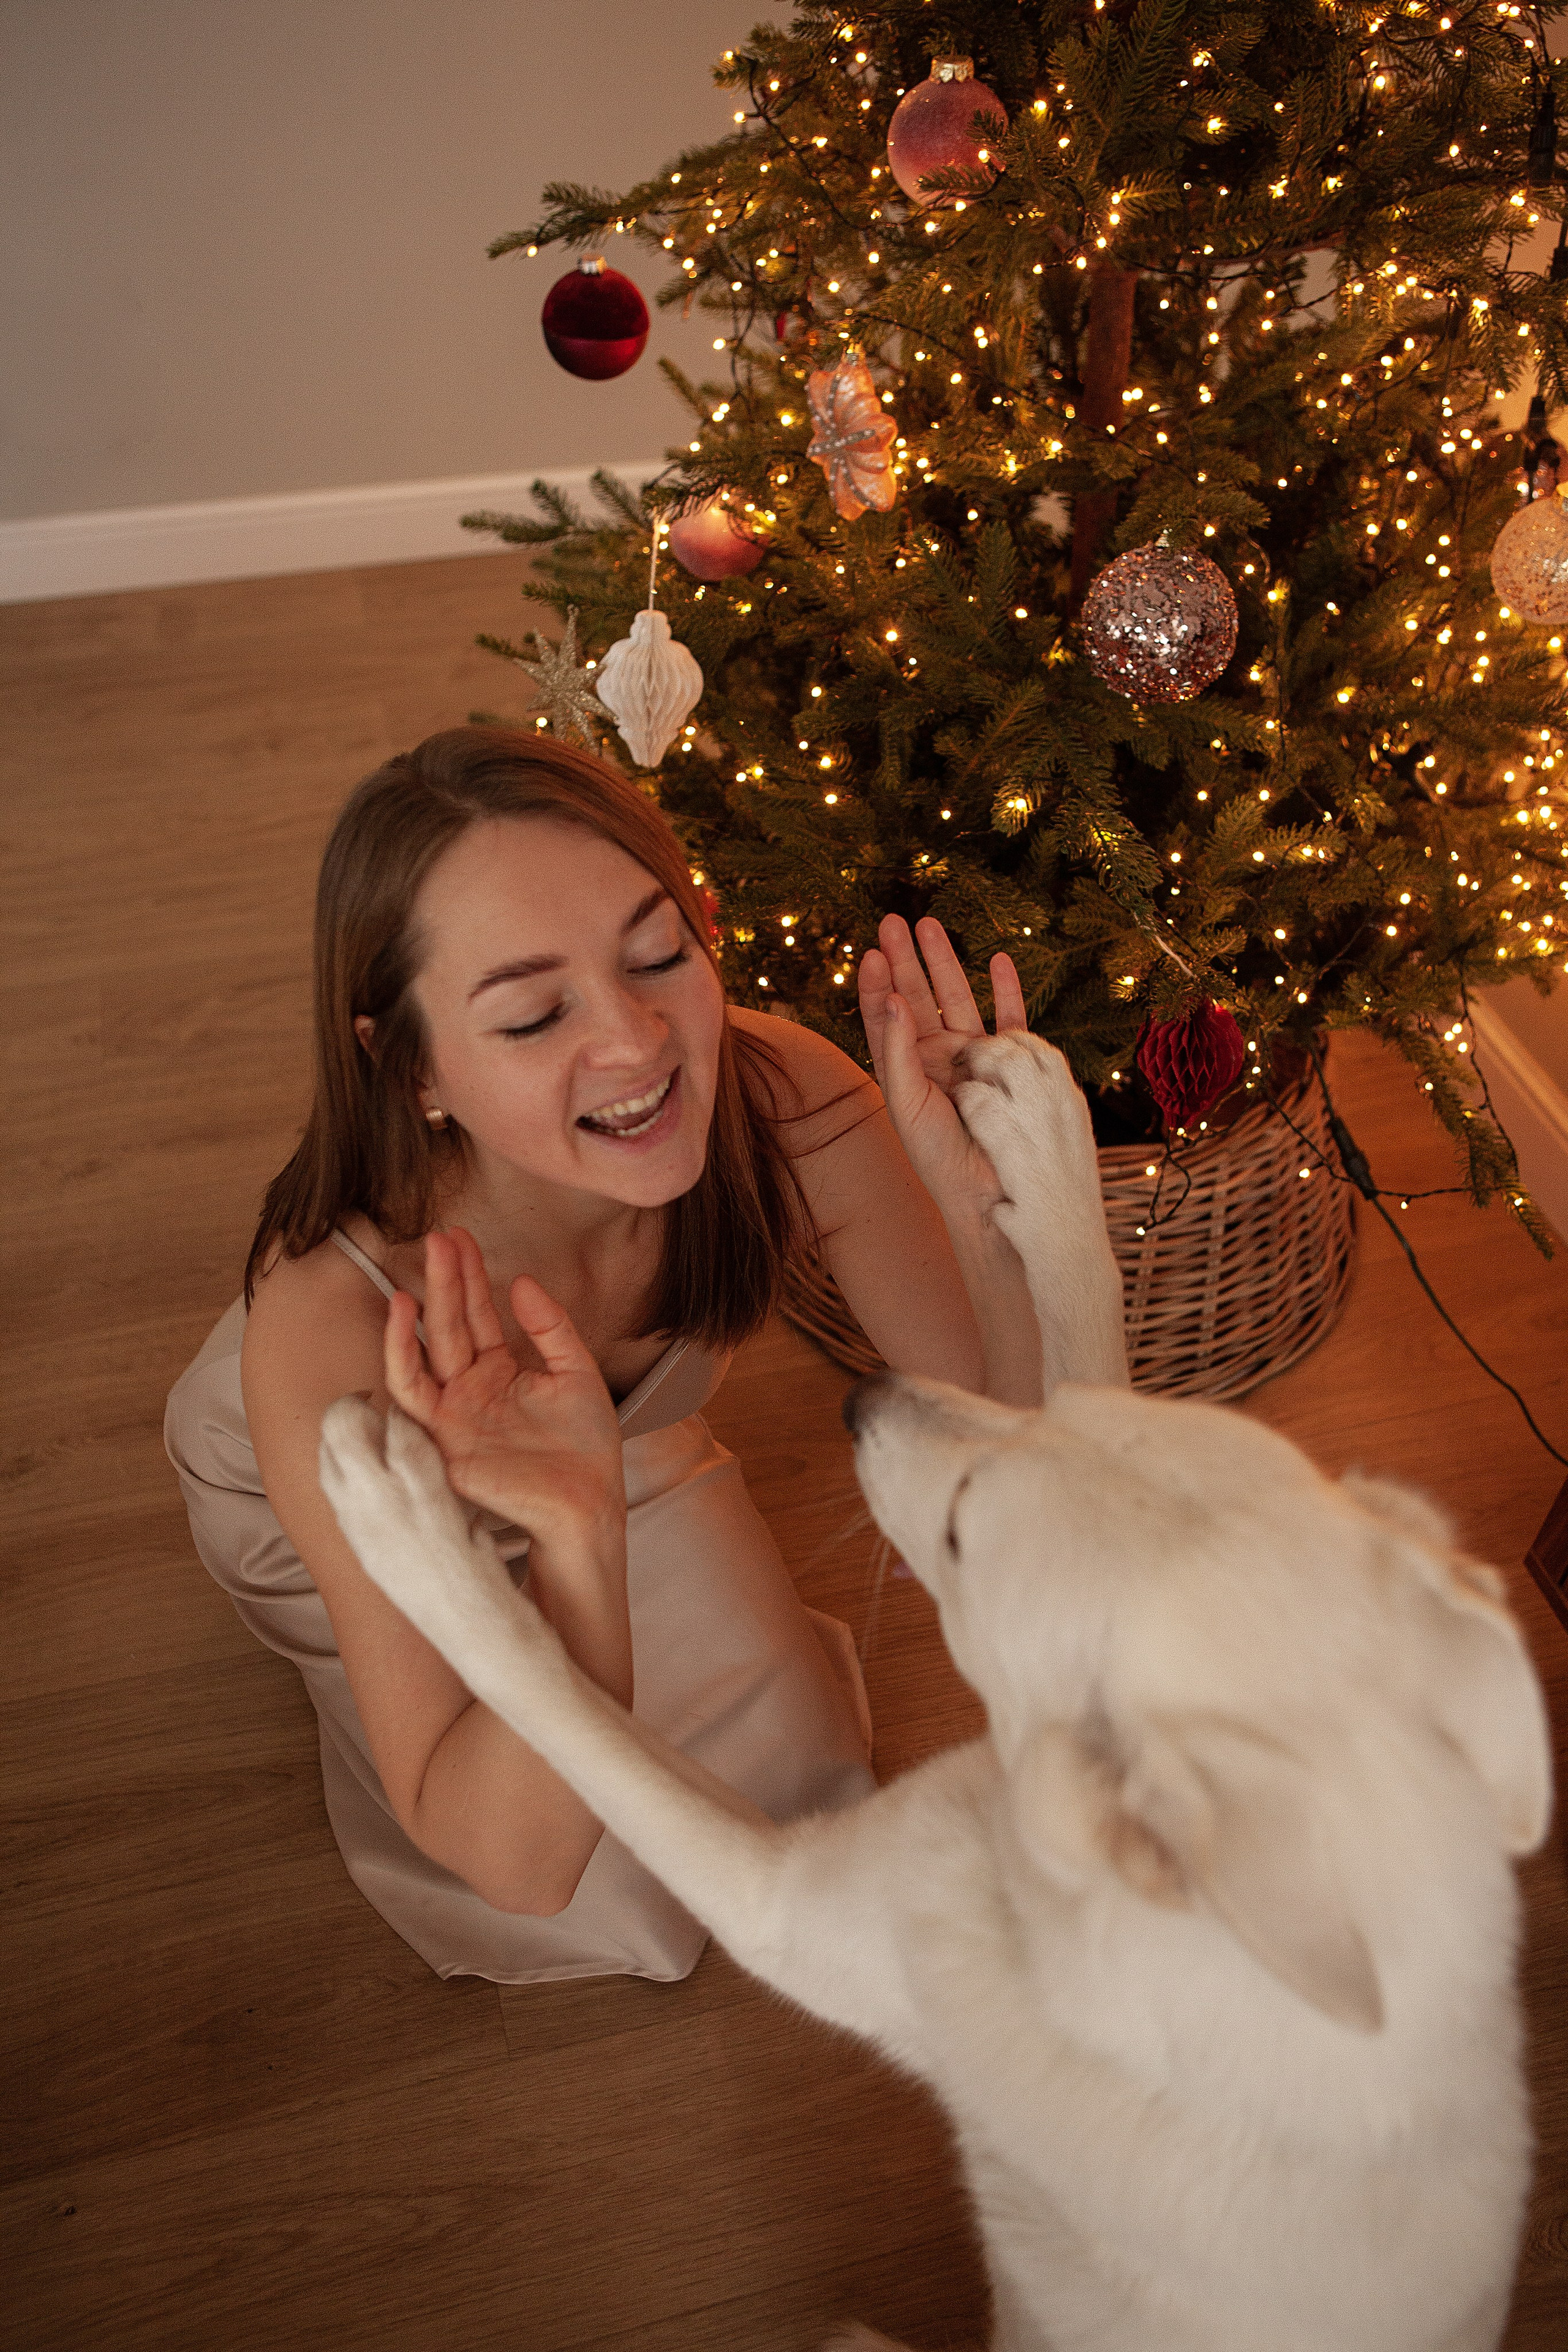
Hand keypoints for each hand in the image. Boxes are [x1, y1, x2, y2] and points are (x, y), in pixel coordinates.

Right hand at [382, 1227, 624, 1558]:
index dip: (470, 1275)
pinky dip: (401, 1354)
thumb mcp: (577, 1372)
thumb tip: (522, 1280)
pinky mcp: (442, 1439)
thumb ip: (551, 1327)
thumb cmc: (586, 1448)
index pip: (478, 1314)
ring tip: (422, 1266)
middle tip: (440, 1235)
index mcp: (499, 1372)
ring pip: (426, 1352)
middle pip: (450, 1325)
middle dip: (445, 1280)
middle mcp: (469, 1389)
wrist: (589, 1504)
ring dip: (421, 1309)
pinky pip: (412, 1393)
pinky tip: (404, 1315)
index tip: (461, 1235)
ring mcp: (452, 1414)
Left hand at [857, 914, 1028, 1222]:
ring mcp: (972, 1059)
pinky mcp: (1007, 1065)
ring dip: (944, 963)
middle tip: (892, 919)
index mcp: (905, 1071)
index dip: (876, 984)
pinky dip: (1004, 989)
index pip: (884, 1018)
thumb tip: (894, 997)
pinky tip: (997, 960)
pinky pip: (1008, 1018)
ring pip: (956, 999)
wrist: (989, 1193)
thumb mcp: (906, 1104)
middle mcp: (935, 1060)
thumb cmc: (939, 1158)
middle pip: (916, 997)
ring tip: (930, 924)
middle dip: (904, 959)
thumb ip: (898, 1052)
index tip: (871, 951)